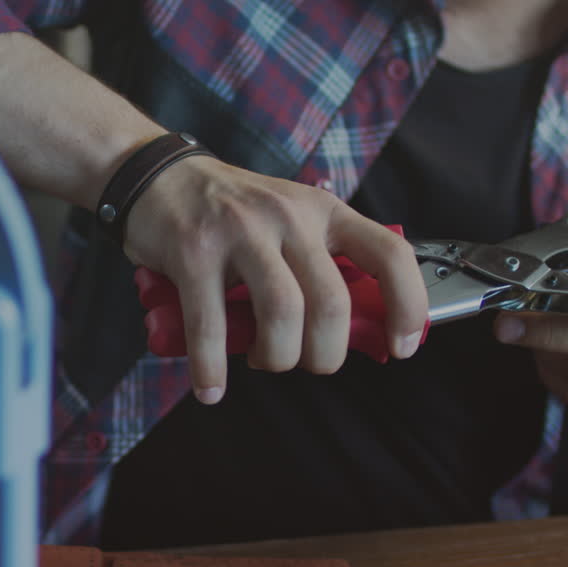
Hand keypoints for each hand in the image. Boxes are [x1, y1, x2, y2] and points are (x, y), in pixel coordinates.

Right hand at [124, 156, 428, 403]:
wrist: (160, 176)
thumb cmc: (233, 213)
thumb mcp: (290, 221)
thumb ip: (320, 265)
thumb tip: (349, 335)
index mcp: (324, 211)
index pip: (389, 254)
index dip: (407, 306)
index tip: (402, 347)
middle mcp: (289, 217)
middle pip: (331, 303)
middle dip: (324, 354)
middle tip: (306, 362)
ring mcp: (241, 232)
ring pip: (282, 313)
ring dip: (276, 358)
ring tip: (261, 361)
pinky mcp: (194, 252)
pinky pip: (210, 325)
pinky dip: (211, 369)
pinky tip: (210, 388)